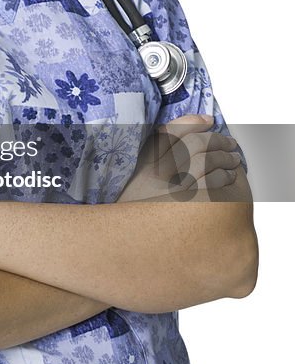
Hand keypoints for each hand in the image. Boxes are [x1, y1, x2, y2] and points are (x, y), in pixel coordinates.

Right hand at [117, 115, 242, 202]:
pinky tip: (229, 177)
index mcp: (143, 165)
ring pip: (206, 160)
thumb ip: (158, 156)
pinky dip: (224, 175)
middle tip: (231, 143)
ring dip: (225, 157)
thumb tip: (198, 126)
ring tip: (234, 160)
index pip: (169, 132)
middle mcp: (156, 174)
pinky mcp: (186, 206)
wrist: (128, 242)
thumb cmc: (138, 211)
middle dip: (217, 139)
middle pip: (193, 144)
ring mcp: (171, 190)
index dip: (192, 122)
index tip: (209, 120)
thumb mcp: (138, 181)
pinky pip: (211, 182)